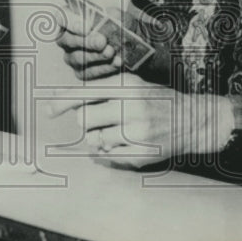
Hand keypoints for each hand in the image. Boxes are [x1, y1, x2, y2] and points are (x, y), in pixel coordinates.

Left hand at [53, 86, 231, 168]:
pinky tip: (124, 143)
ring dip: (98, 136)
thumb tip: (69, 103)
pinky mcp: (139, 153)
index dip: (61, 101)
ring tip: (118, 131)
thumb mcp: (134, 85)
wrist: (193, 121)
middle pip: (83, 118)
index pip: (83, 92)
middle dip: (86, 120)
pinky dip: (108, 151)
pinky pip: (106, 156)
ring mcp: (136, 132)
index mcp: (127, 85)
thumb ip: (104, 91)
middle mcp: (131, 106)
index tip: (48, 109)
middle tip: (101, 119)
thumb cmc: (157, 101)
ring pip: (93, 138)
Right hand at [56, 6, 121, 79]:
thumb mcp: (115, 16)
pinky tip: (116, 62)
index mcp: (69, 19)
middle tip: (101, 41)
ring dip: (96, 55)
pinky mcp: (81, 72)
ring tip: (110, 52)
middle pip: (67, 40)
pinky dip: (104, 67)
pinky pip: (89, 71)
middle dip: (86, 41)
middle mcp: (66, 38)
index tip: (88, 26)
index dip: (72, 22)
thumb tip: (112, 19)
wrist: (124, 43)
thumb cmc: (114, 25)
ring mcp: (71, 56)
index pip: (63, 18)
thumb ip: (111, 15)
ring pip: (78, 57)